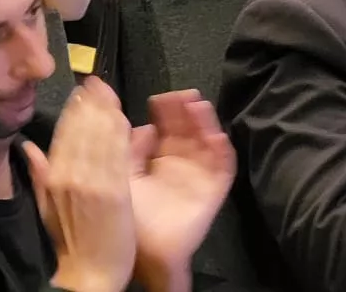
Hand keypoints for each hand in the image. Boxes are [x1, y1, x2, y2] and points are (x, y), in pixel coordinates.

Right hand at [25, 80, 137, 291]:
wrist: (88, 275)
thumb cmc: (69, 243)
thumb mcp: (45, 206)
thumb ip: (38, 173)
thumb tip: (27, 145)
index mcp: (52, 177)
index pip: (63, 133)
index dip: (74, 109)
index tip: (81, 91)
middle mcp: (70, 175)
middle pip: (81, 129)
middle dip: (90, 103)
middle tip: (97, 82)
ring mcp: (93, 183)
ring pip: (100, 137)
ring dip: (105, 111)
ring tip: (109, 93)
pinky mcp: (115, 193)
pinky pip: (118, 155)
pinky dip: (120, 133)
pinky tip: (124, 118)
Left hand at [127, 90, 236, 291]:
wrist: (140, 252)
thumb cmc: (128, 217)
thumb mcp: (121, 176)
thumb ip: (128, 149)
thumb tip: (139, 123)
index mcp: (158, 161)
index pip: (167, 128)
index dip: (166, 111)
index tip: (162, 97)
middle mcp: (180, 166)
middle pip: (189, 131)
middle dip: (186, 111)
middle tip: (183, 94)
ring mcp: (198, 178)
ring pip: (207, 143)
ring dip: (206, 124)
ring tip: (199, 106)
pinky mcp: (212, 192)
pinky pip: (223, 169)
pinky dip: (223, 152)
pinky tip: (217, 136)